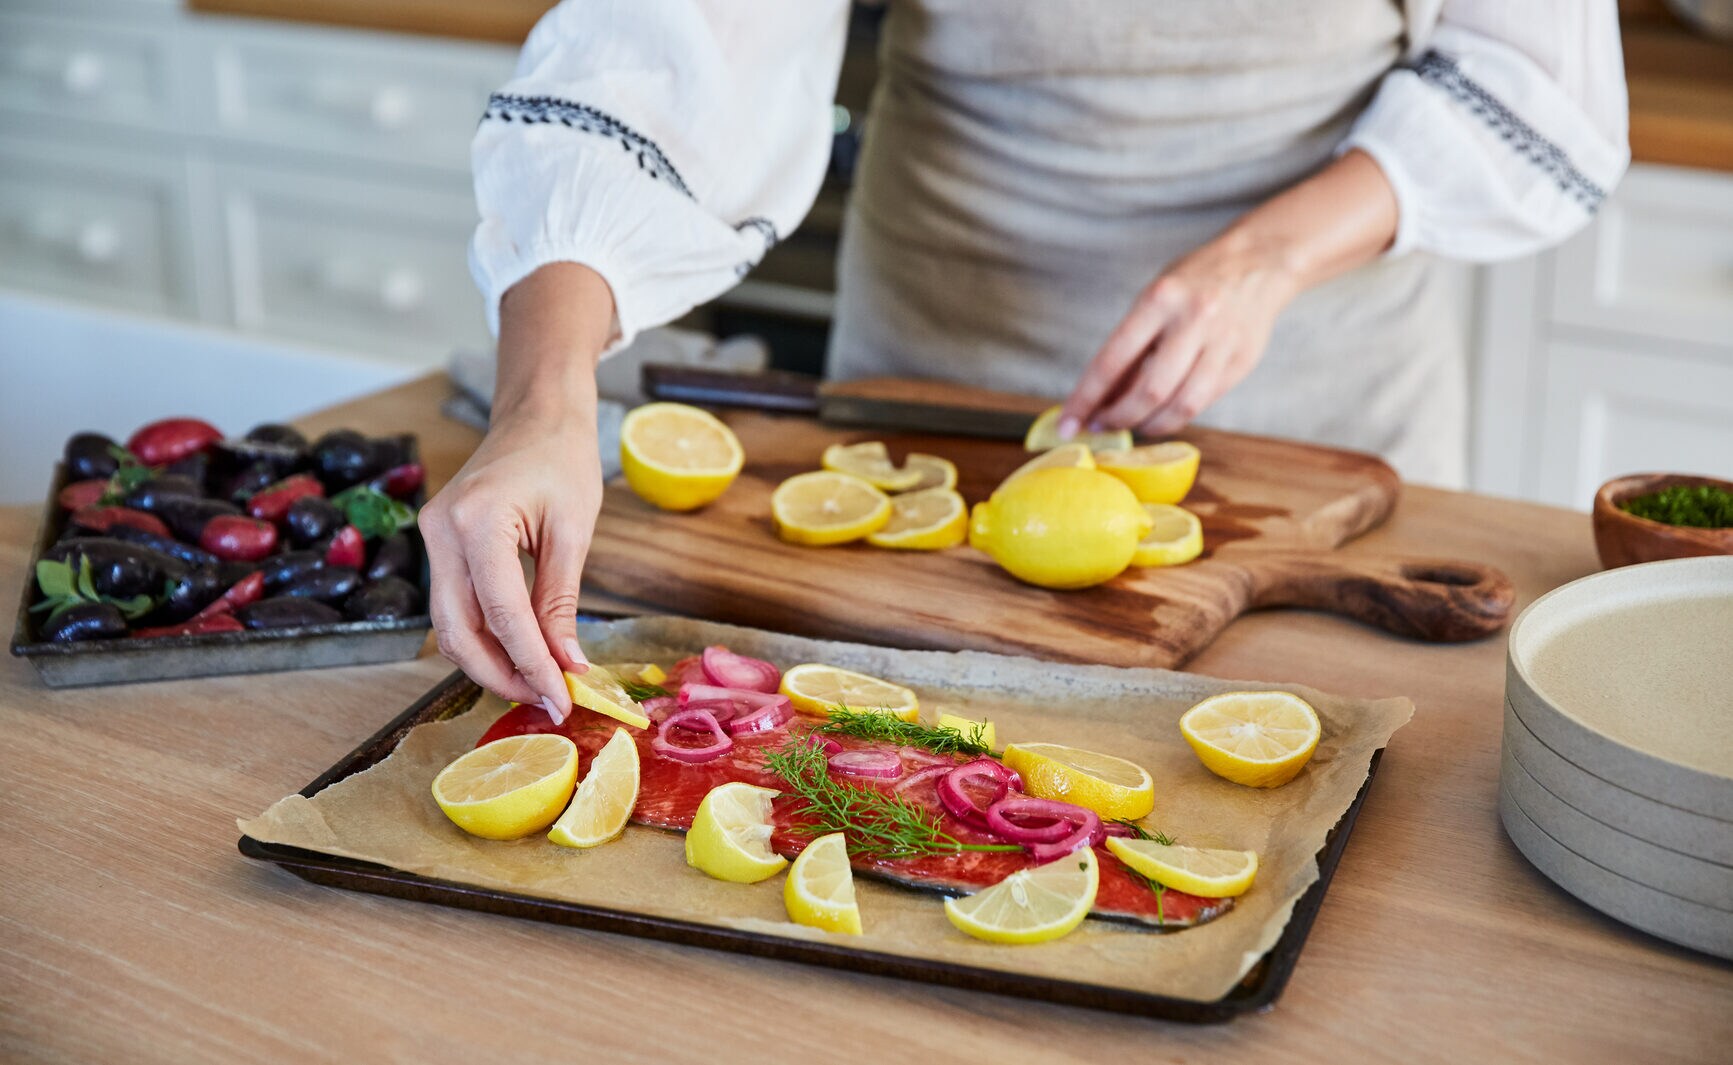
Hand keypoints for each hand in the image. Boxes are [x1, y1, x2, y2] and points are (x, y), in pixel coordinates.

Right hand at [419, 262, 615, 721]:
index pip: (500, 614)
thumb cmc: (562, 456)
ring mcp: (432, 537)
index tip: (562, 698)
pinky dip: (484, 636)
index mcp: (476, 520)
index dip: (531, 664)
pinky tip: (518, 654)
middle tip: (547, 701)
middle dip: (501, 675)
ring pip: (449, 625)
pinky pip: (454, 604)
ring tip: (537, 684)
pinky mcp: (439, 543)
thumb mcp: (574, 530)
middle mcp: (440, 531)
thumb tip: (566, 665)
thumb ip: (561, 601)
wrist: (536, 411)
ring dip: (490, 662)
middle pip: (458, 630)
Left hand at [1060, 149, 1398, 437]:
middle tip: (1101, 426)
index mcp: (1159, 299)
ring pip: (1180, 406)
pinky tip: (1160, 416)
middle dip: (1118, 417)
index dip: (1085, 399)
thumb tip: (1098, 399)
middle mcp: (1192, 320)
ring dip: (1149, 424)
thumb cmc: (1193, 283)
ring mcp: (1221, 343)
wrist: (1258, 263)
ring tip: (1132, 425)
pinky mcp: (1242, 362)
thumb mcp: (1152, 301)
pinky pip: (1203, 403)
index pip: (1112, 360)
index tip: (1067, 423)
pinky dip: (1176, 417)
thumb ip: (1130, 348)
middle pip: (1149, 390)